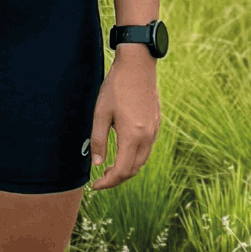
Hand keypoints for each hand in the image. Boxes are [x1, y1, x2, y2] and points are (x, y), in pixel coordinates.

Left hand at [88, 51, 160, 190]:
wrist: (138, 66)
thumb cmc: (116, 87)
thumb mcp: (100, 114)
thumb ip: (98, 141)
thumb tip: (97, 164)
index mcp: (132, 136)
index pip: (121, 171)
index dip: (108, 183)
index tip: (94, 186)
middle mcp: (147, 137)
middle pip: (133, 170)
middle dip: (116, 179)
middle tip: (100, 179)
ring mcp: (154, 131)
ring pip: (142, 161)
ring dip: (126, 169)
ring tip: (109, 168)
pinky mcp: (156, 124)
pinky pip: (147, 149)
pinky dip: (134, 158)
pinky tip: (122, 152)